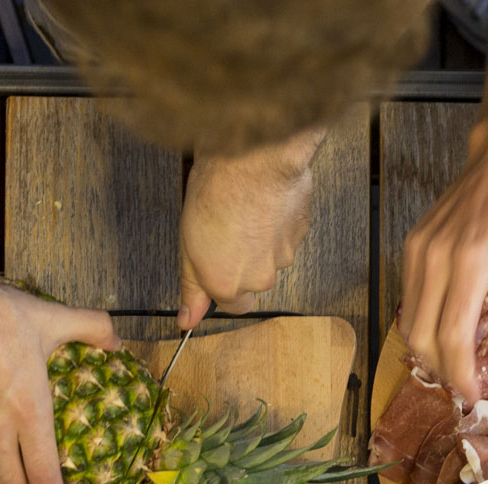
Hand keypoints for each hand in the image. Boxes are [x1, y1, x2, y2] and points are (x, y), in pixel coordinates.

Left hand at [178, 132, 321, 326]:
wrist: (252, 160)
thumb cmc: (216, 194)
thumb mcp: (187, 245)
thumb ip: (191, 286)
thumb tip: (186, 320)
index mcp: (229, 284)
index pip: (234, 307)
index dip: (223, 284)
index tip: (215, 264)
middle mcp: (261, 278)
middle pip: (254, 280)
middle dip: (243, 261)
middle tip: (225, 229)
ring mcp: (285, 255)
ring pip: (272, 257)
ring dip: (260, 241)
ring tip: (244, 211)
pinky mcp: (301, 232)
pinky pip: (286, 235)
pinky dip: (275, 223)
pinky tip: (261, 203)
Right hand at [399, 112, 487, 398]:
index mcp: (470, 263)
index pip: (453, 338)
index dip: (462, 375)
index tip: (476, 395)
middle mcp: (433, 256)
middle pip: (421, 337)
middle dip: (443, 369)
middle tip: (470, 383)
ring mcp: (416, 248)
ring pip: (409, 321)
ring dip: (431, 349)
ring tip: (462, 361)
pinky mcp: (411, 243)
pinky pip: (409, 298)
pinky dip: (427, 322)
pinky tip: (453, 328)